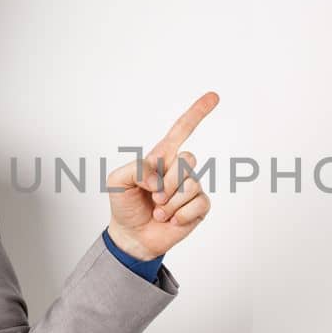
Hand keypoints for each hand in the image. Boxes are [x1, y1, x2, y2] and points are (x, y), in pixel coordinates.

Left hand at [105, 92, 218, 259]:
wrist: (132, 236)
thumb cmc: (125, 205)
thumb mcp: (117, 181)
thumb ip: (135, 169)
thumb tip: (159, 178)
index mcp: (161, 157)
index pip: (181, 130)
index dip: (197, 113)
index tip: (214, 96)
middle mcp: (179, 169)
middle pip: (188, 160)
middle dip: (168, 182)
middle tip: (154, 197)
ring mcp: (191, 188)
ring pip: (192, 184)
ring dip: (171, 203)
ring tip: (159, 212)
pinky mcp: (199, 207)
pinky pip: (199, 204)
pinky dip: (181, 215)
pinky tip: (172, 220)